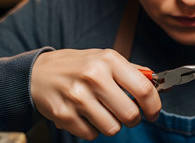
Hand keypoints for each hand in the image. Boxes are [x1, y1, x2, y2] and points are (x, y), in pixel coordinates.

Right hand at [31, 49, 160, 139]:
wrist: (37, 73)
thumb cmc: (78, 66)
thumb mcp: (105, 59)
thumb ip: (132, 71)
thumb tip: (158, 84)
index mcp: (109, 60)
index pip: (143, 89)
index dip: (154, 106)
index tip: (153, 113)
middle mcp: (94, 76)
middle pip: (130, 114)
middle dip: (133, 119)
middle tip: (127, 114)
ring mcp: (77, 97)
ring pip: (112, 128)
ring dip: (112, 124)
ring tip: (102, 111)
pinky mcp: (64, 115)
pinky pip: (92, 134)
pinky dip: (92, 129)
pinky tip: (85, 115)